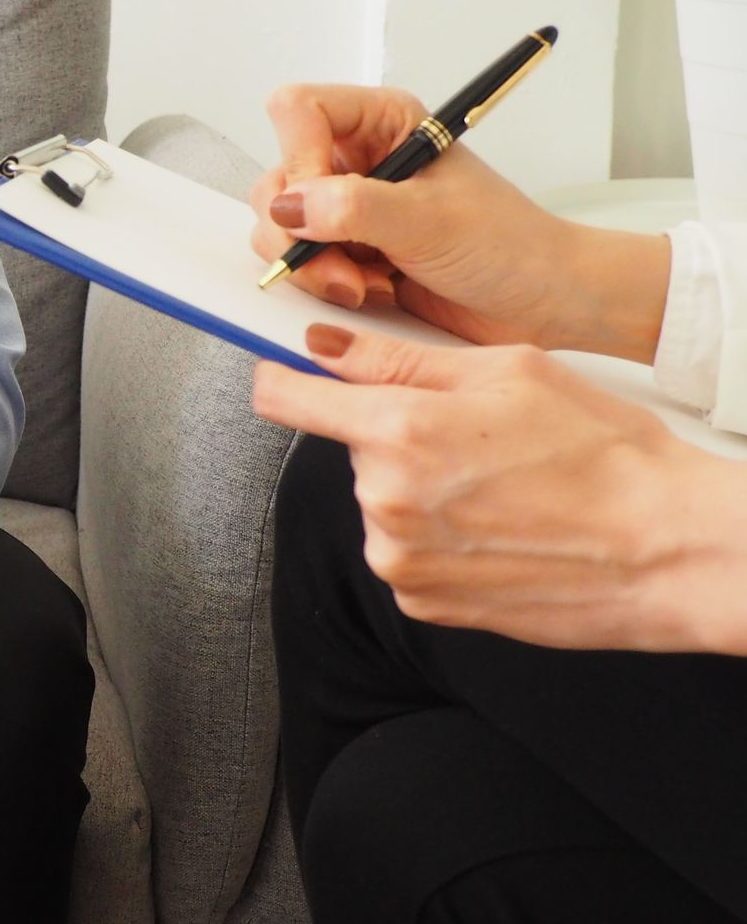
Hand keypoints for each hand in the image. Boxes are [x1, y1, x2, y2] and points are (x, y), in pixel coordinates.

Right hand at [247, 84, 668, 359]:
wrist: (537, 302)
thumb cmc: (508, 246)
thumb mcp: (430, 220)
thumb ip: (354, 208)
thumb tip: (289, 204)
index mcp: (384, 123)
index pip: (300, 111)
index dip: (299, 157)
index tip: (320, 204)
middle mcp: (358, 159)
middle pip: (278, 174)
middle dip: (298, 228)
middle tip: (340, 261)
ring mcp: (346, 207)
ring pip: (278, 223)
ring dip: (310, 263)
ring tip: (359, 284)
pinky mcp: (344, 249)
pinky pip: (297, 260)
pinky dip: (321, 283)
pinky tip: (365, 291)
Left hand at [253, 323, 746, 653]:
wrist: (666, 550)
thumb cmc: (604, 455)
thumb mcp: (506, 371)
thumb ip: (398, 359)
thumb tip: (327, 346)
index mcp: (399, 431)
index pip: (285, 399)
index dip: (283, 379)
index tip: (286, 375)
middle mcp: (384, 500)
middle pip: (353, 450)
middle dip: (394, 438)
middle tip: (473, 440)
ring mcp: (399, 558)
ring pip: (380, 502)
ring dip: (417, 492)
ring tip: (498, 490)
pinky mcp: (420, 602)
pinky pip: (404, 552)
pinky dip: (436, 540)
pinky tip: (496, 530)